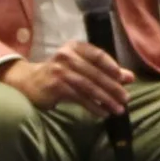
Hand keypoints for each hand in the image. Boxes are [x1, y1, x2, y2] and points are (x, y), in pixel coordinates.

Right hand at [1, 44, 134, 118]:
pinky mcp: (55, 86)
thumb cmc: (59, 73)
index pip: (98, 54)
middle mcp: (66, 56)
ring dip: (106, 99)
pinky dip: (93, 106)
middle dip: (113, 87)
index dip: (113, 66)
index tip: (124, 79)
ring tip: (118, 109)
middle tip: (126, 98)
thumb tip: (130, 78)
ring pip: (89, 86)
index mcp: (74, 47)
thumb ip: (105, 71)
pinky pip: (79, 97)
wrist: (29, 82)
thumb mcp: (81, 67)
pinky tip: (102, 112)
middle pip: (95, 73)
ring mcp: (59, 71)